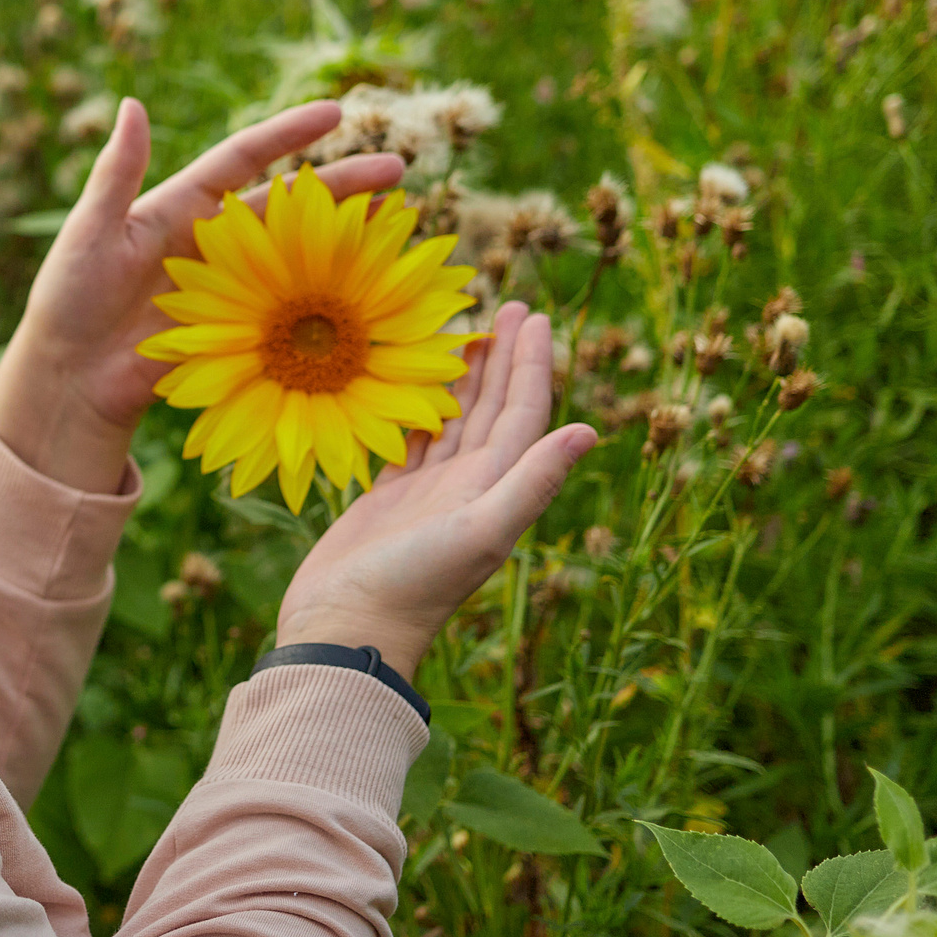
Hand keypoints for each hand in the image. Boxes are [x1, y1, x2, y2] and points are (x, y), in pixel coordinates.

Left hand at [0, 98, 403, 492]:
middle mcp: (215, 242)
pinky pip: (292, 314)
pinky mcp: (237, 332)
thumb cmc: (68, 300)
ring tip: (400, 221)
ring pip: (301, 255)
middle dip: (344, 184)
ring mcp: (231, 288)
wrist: (69, 379)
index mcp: (182, 207)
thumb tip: (131, 104)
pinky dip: (330, 302)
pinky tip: (371, 294)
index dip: (289, 135)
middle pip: (291, 206)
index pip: (245, 159)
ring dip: (349, 238)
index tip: (336, 112)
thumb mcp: (88, 232)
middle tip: (399, 169)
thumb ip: (116, 173)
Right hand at [272, 303, 596, 679]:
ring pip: (454, 420)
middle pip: (493, 408)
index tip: (535, 315)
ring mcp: (428, 493)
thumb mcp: (480, 533)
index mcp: (494, 488)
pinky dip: (418, 409)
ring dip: (465, 378)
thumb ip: (532, 483)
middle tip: (508, 304)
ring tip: (467, 333)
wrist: (348, 631)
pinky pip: (410, 440)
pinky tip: (416, 387)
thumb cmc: (413, 586)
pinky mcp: (388, 499)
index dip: (531, 364)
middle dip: (503, 358)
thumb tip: (589, 431)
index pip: (523, 413)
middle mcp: (468, 486)